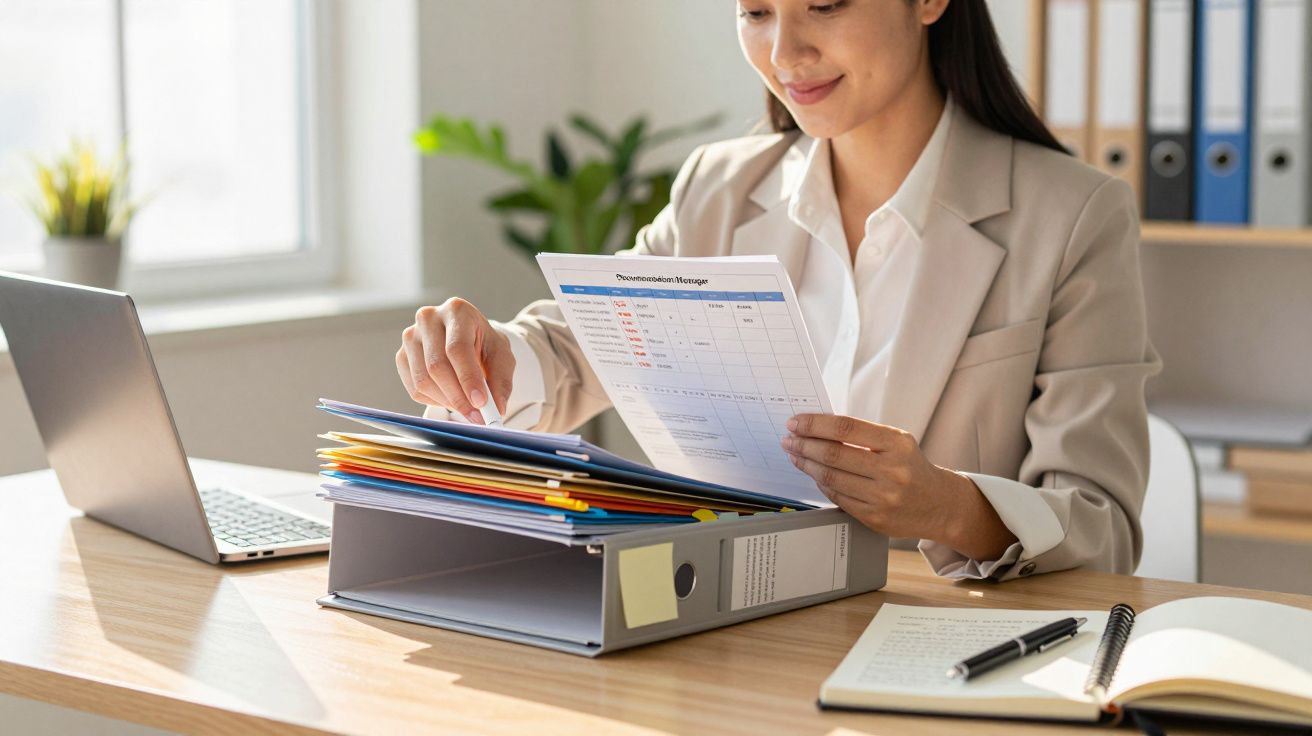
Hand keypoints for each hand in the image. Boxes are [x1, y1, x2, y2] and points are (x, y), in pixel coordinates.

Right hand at [395, 298, 513, 423]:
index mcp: (457, 311)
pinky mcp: (401, 356)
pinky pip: (414, 389)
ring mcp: (411, 337)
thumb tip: (496, 408)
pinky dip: (435, 401)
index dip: (468, 378)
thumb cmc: (484, 345)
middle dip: (458, 397)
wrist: (468, 340)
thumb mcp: (501, 357)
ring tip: (467, 409)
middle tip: (476, 416)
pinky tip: (451, 398)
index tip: (480, 402)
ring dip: (447, 402)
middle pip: (436, 366)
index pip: (457, 348)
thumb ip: (500, 381)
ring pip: (423, 380)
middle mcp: (428, 318)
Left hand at [780, 414, 1015, 559]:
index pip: (845, 429)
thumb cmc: (911, 467)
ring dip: (806, 465)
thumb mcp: (897, 442)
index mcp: (897, 444)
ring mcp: (883, 497)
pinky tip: (812, 475)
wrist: (938, 504)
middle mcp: (891, 470)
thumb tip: (816, 427)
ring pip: (831, 478)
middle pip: (834, 455)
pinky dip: (821, 484)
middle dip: (804, 445)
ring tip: (795, 455)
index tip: (795, 422)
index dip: (815, 424)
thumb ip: (862, 435)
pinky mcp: (874, 518)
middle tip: (788, 439)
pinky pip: (838, 498)